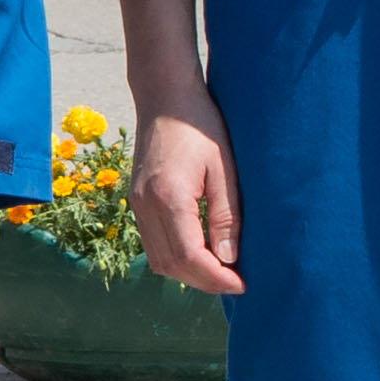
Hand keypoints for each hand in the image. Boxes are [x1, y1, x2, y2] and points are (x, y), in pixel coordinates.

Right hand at [108, 0, 240, 292]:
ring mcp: (137, 204)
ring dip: (188, 272)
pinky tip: (201, 251)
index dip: (216, 278)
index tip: (242, 283)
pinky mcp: (137, 201)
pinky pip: (153, 243)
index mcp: (168, 197)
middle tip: (236, 281)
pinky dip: (176, 257)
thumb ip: (226, 216)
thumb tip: (228, 260)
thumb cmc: (201, 127)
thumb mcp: (224, 170)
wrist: (165, 97)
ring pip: (158, 259)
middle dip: (203, 281)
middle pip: (171, 265)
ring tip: (220, 270)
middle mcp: (146, 206)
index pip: (190, 257)